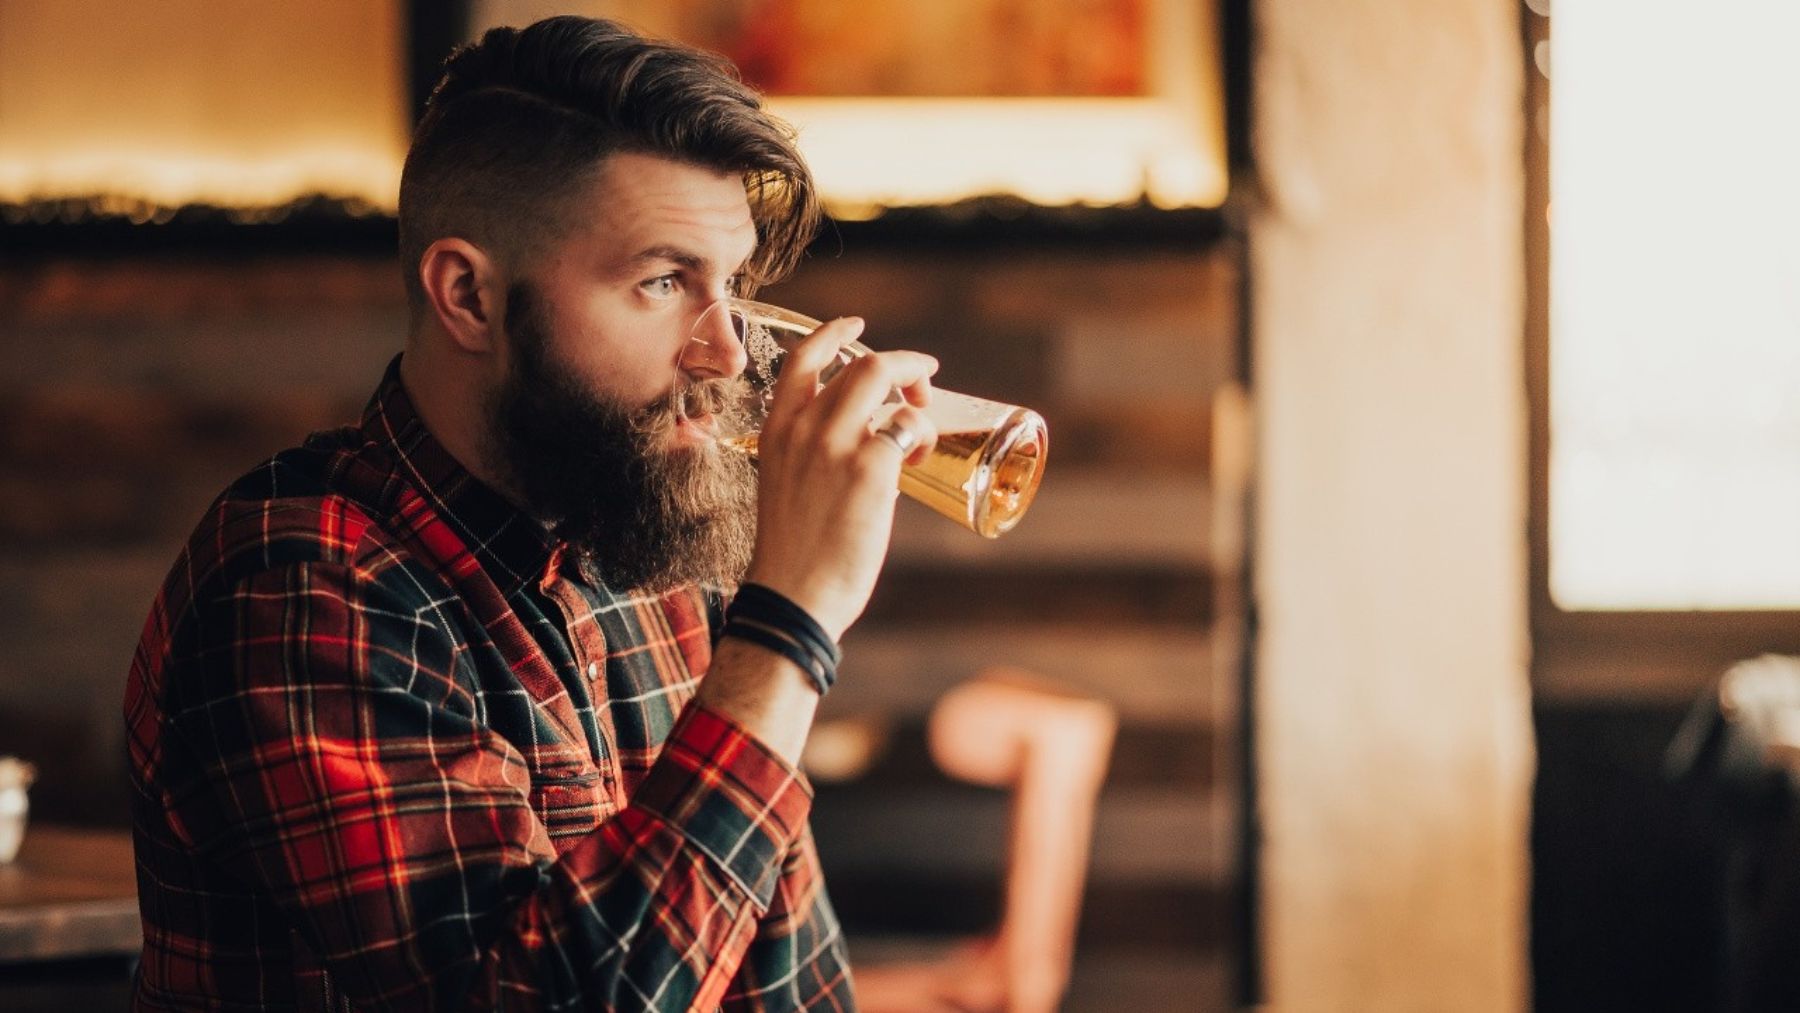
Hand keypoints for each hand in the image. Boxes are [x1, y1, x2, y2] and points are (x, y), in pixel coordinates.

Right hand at [740, 316, 937, 639]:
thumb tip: (868, 451)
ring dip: (917, 389)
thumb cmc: (794, 556)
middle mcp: (803, 427)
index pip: (802, 359)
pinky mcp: (869, 467)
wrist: (792, 596)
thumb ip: (815, 459)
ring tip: (925, 418)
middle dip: (902, 363)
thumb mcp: (787, 488)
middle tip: (922, 382)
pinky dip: (921, 432)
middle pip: (861, 363)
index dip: (835, 332)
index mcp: (777, 431)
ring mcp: (835, 443)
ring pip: (884, 377)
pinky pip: (908, 424)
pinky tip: (918, 456)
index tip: (857, 326)